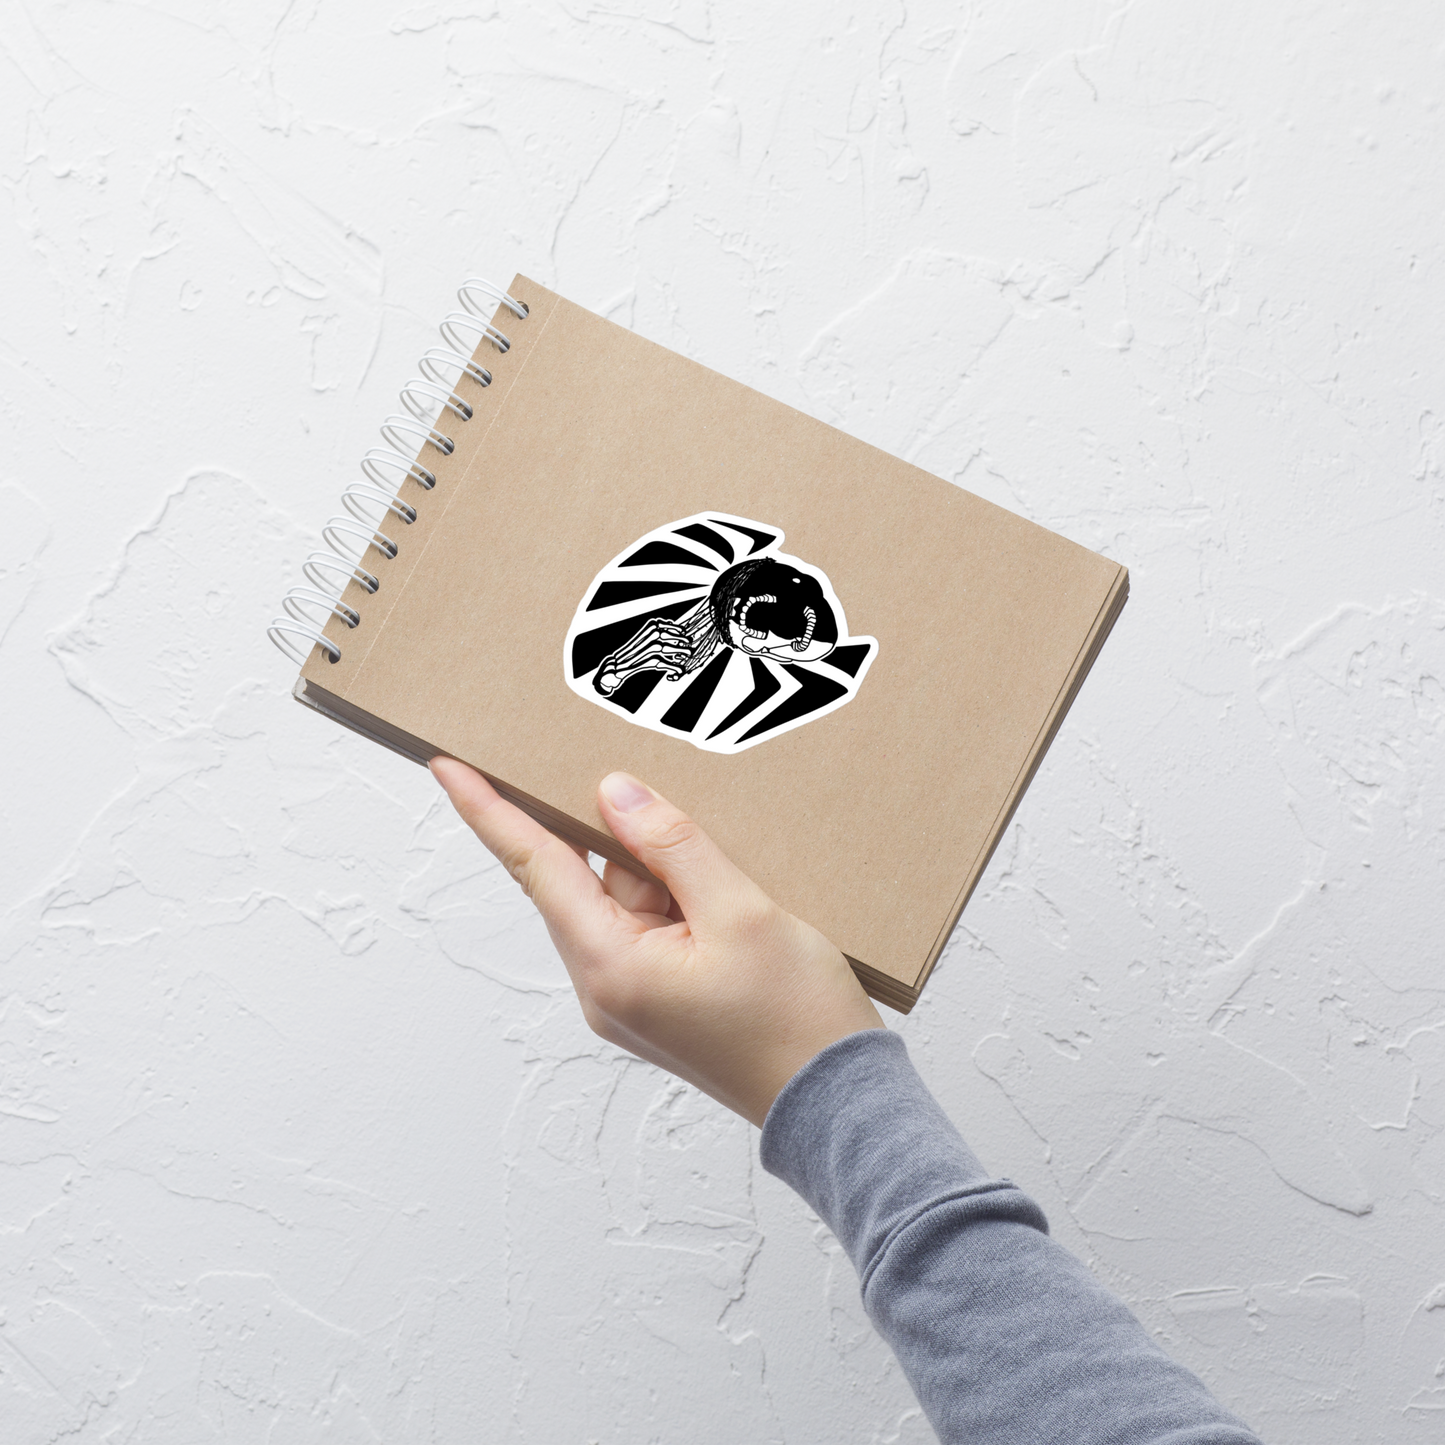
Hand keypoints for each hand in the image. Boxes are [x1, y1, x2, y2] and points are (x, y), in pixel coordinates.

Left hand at [430, 759, 883, 1125]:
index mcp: (610, 966)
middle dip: (621, 833)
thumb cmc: (797, 1021)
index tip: (448, 765)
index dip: (489, 811)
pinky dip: (680, 897)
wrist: (839, 1107)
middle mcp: (605, 986)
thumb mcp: (741, 913)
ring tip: (733, 872)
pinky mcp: (662, 1000)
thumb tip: (613, 794)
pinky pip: (653, 925)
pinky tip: (728, 891)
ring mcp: (632, 998)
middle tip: (649, 784)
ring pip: (627, 899)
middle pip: (587, 878)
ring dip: (666, 870)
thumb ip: (673, 846)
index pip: (536, 867)